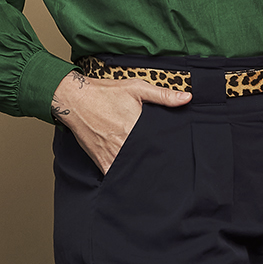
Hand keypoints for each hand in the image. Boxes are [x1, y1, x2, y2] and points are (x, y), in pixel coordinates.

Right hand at [52, 70, 190, 172]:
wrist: (75, 100)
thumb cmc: (106, 93)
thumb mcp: (136, 88)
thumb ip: (163, 95)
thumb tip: (187, 98)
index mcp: (135, 127)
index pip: (158, 145)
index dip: (168, 150)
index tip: (177, 154)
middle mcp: (124, 144)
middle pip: (146, 159)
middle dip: (156, 161)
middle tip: (167, 165)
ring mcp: (111, 154)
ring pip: (132, 169)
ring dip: (141, 170)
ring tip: (154, 173)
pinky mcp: (101, 160)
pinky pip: (115, 174)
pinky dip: (124, 176)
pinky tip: (133, 176)